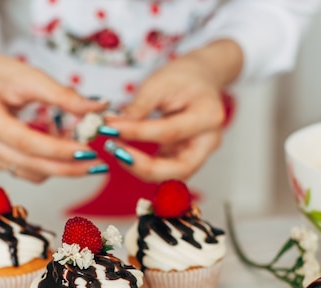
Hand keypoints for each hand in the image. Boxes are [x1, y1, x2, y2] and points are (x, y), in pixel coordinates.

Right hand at [0, 40, 107, 181]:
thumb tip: (99, 108)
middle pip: (31, 164)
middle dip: (67, 167)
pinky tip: (63, 147)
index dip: (58, 150)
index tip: (87, 151)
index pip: (27, 142)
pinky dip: (50, 164)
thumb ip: (64, 95)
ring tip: (80, 145)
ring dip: (60, 165)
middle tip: (97, 163)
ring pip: (33, 173)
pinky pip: (29, 172)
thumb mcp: (30, 75)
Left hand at [103, 40, 242, 181]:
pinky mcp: (186, 159)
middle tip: (116, 152)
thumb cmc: (182, 78)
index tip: (112, 129)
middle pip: (179, 169)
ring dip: (142, 170)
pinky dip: (144, 167)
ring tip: (117, 152)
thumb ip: (138, 107)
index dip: (138, 134)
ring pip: (172, 176)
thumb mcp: (158, 83)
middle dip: (144, 167)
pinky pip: (166, 172)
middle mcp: (209, 141)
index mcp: (208, 116)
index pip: (170, 132)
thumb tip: (113, 126)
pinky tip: (126, 154)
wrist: (199, 79)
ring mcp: (200, 154)